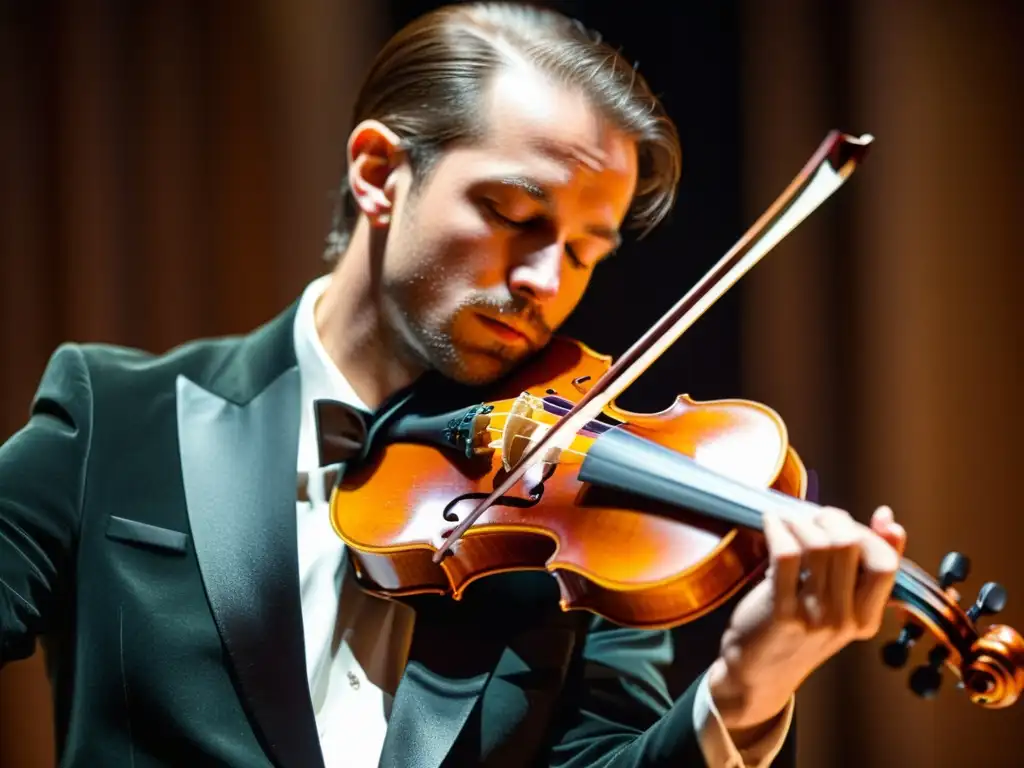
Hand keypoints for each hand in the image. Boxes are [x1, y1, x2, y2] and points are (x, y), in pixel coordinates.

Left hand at [708, 505, 906, 732]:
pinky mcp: (782, 612)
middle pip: (849, 545)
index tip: (845, 524)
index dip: (867, 534)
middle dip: (830, 519)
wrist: (759, 673)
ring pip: (818, 545)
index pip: (885, 564)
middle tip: (812, 517)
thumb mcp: (840, 604)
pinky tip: (771, 522)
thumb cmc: (799, 629)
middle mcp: (845, 620)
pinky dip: (778, 528)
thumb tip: (887, 517)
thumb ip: (866, 563)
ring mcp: (815, 617)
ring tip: (788, 519)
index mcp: (866, 619)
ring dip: (800, 520)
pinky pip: (785, 554)